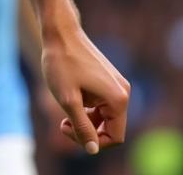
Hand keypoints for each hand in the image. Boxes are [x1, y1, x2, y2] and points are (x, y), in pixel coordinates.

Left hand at [42, 26, 129, 154]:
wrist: (59, 31)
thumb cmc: (61, 62)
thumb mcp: (67, 99)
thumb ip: (82, 127)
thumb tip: (93, 150)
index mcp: (118, 100)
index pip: (114, 137)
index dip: (92, 141)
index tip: (67, 128)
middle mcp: (123, 92)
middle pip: (110, 127)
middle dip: (87, 128)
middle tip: (63, 122)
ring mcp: (117, 83)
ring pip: (103, 114)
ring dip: (84, 116)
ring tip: (63, 104)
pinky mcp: (108, 77)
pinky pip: (100, 101)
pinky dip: (86, 104)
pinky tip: (68, 93)